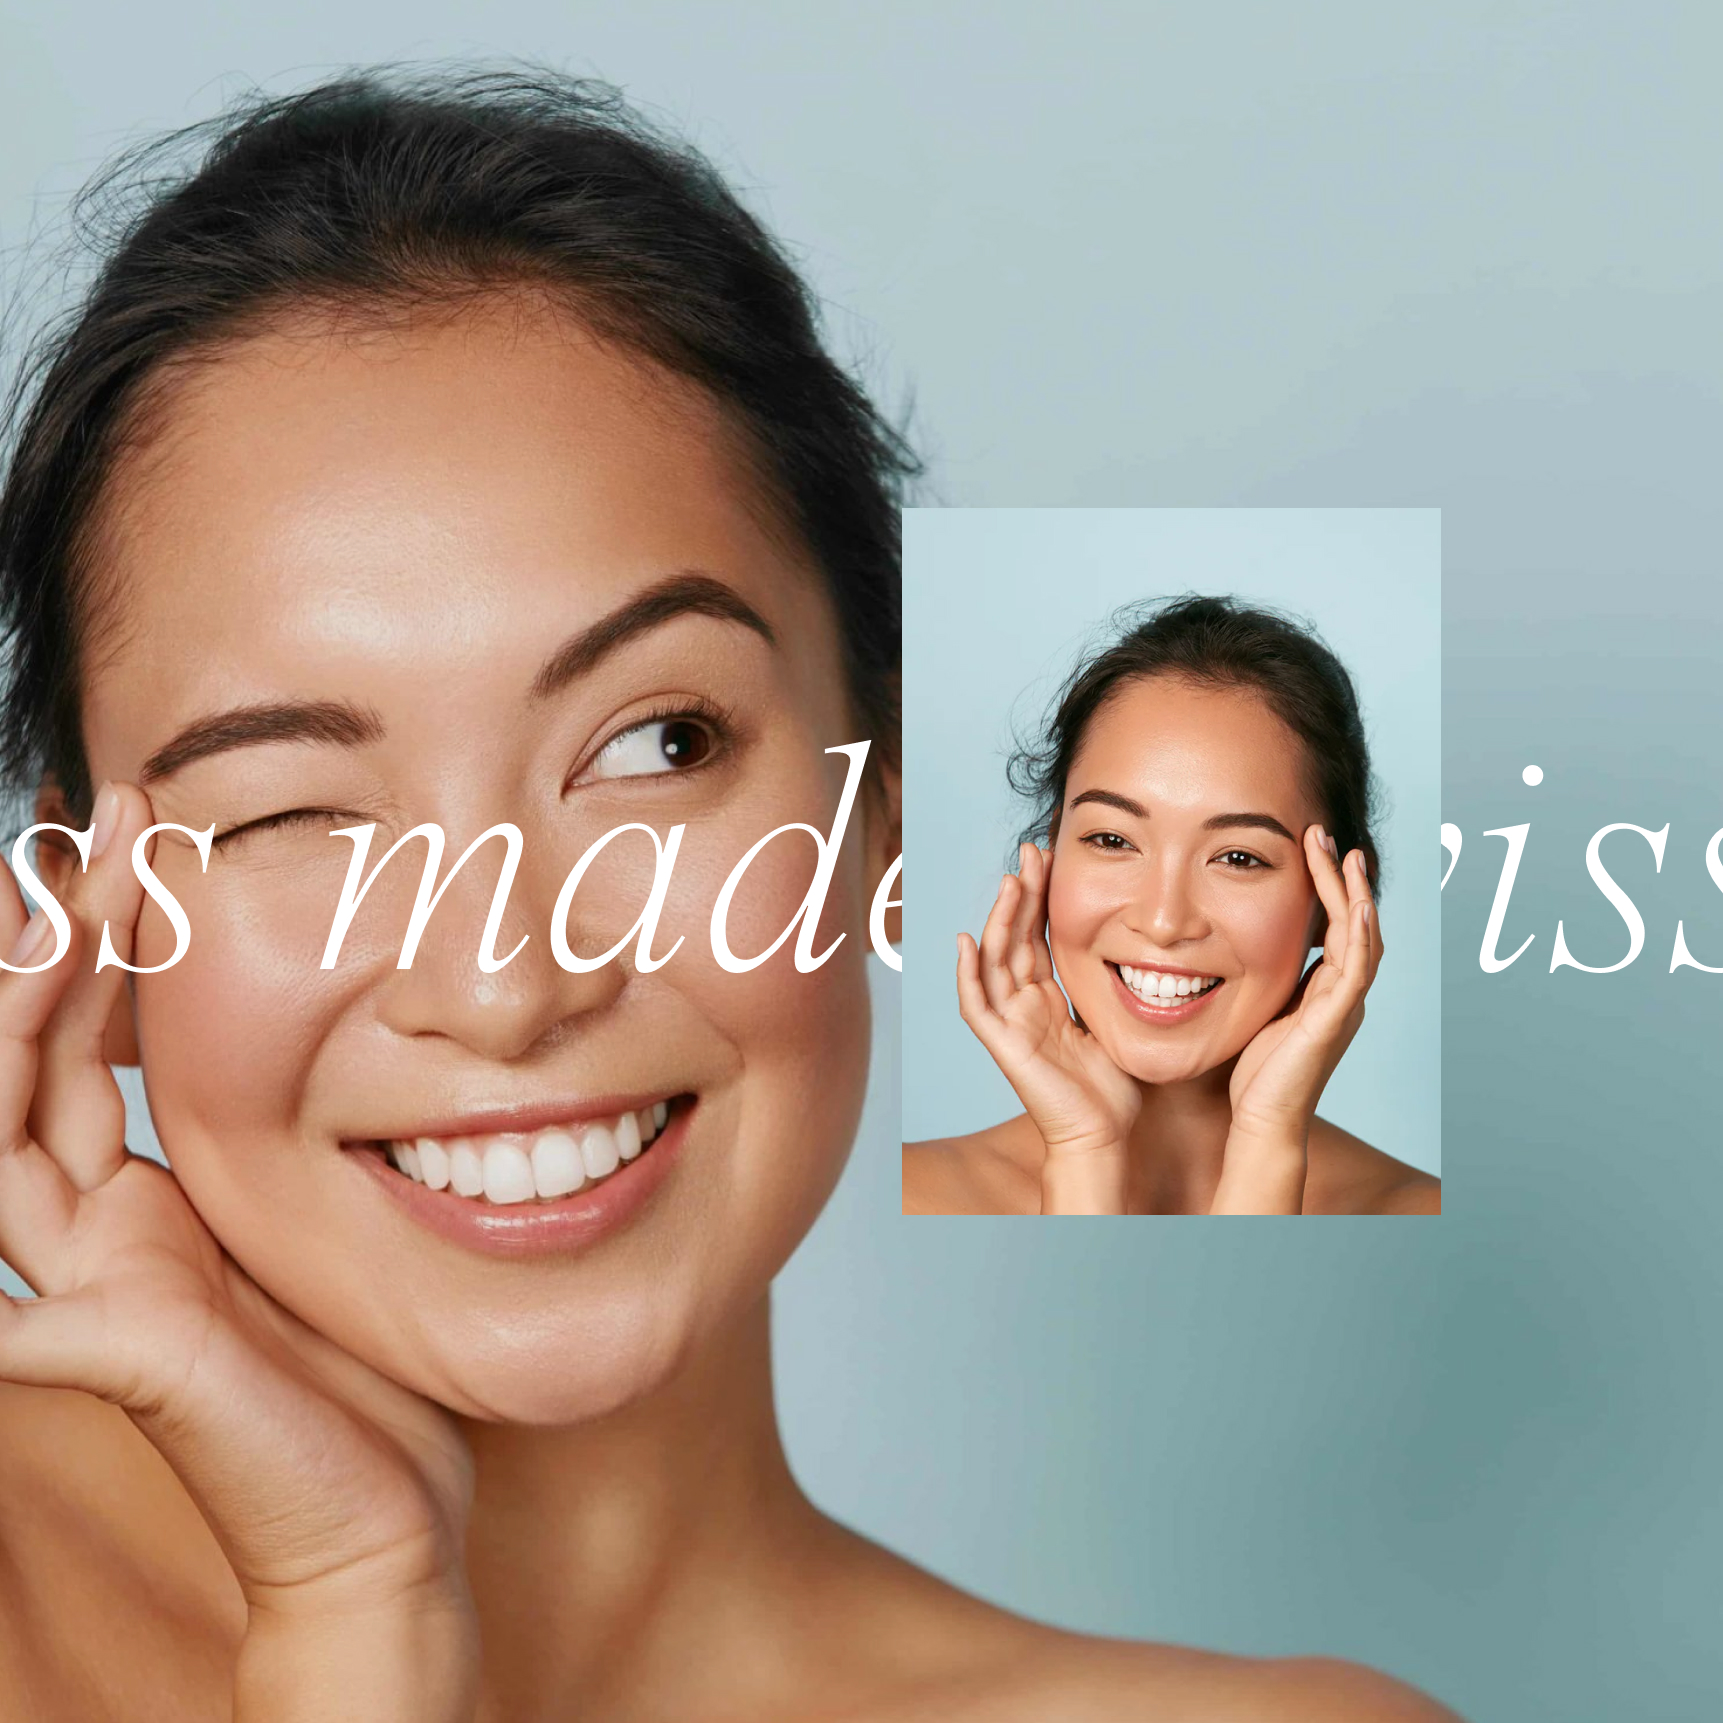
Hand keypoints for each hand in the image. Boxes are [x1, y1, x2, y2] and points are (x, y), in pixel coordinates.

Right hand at [0, 782, 479, 1720]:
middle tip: (109, 824)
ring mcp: (100, 1291)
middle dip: (62, 937)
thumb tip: (358, 1015)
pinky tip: (23, 1042)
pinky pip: (28, 1280)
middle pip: (33, 1063)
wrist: (383, 1518)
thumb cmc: (369, 1371)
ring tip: (65, 901)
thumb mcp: (328, 1218)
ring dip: (26, 1010)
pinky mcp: (123, 1353)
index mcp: (150, 1202)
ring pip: (6, 1132)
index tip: (143, 835)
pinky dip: (15, 1188)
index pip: (88, 1046)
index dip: (101, 945)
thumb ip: (291, 1144)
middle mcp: (105, 1235)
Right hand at [955, 841, 1141, 1212]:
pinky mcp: (1003, 1045)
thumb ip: (1110, 988)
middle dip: (1021, 894)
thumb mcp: (1115, 1022)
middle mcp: (1024, 1006)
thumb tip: (1143, 951)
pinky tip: (966, 941)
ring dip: (999, 919)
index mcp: (1048, 1000)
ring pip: (994, 960)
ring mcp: (1010, 1024)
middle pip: (1014, 938)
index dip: (1039, 898)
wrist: (1104, 1136)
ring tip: (1010, 880)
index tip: (1049, 859)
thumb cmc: (1113, 1089)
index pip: (1038, 937)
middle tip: (1031, 851)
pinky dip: (968, 974)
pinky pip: (977, 1005)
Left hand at [1211, 826, 1382, 1213]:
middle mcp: (1341, 993)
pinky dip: (1358, 929)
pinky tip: (1355, 900)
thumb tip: (1220, 947)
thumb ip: (1254, 981)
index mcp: (1322, 991)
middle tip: (1325, 834)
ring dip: (1352, 890)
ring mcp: (1344, 1004)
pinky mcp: (1337, 1017)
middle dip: (1341, 876)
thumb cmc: (1251, 1075)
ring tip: (1341, 850)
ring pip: (1363, 934)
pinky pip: (1357, 964)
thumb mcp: (1253, 1011)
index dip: (1326, 887)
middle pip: (1355, 921)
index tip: (1309, 847)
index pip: (1333, 927)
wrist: (1261, 1121)